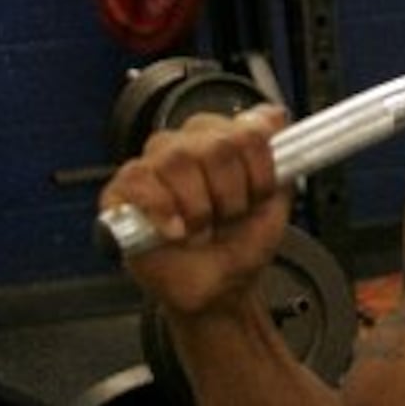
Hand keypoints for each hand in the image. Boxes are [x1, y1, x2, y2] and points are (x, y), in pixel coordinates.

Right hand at [98, 104, 292, 316]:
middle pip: (218, 143)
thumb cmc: (241, 245)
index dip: (260, 163)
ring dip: (199, 207)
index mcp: (228, 139)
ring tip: (200, 228)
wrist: (218, 289)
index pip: (249, 124)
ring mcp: (155, 163)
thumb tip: (276, 116)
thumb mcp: (275, 203)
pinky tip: (174, 231)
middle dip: (231, 192)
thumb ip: (281, 158)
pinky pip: (140, 179)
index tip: (259, 193)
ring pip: (179, 159)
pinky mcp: (123, 189)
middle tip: (228, 217)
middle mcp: (191, 142)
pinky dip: (163, 210)